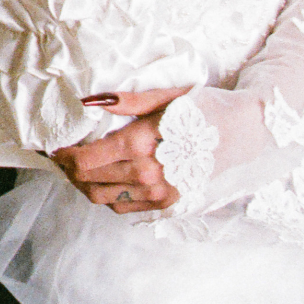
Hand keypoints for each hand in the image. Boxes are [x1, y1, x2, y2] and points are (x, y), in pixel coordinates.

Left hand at [52, 88, 191, 213]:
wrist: (247, 134)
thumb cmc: (205, 109)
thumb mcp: (165, 96)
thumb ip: (125, 101)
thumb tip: (87, 102)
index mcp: (140, 144)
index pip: (84, 161)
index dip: (63, 156)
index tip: (56, 147)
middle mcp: (148, 173)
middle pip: (87, 181)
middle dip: (68, 170)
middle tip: (63, 157)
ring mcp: (159, 193)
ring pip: (101, 198)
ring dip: (84, 185)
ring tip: (80, 169)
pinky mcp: (169, 204)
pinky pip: (124, 207)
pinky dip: (107, 195)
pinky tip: (106, 179)